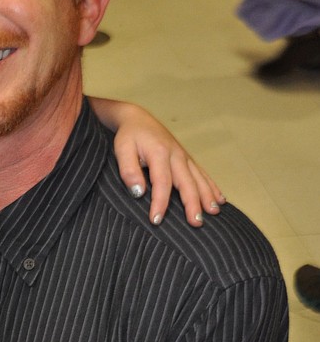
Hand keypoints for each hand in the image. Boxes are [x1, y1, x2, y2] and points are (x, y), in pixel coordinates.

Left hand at [105, 100, 225, 226]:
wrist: (138, 119)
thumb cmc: (129, 136)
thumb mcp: (122, 150)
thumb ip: (129, 171)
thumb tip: (138, 193)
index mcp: (159, 153)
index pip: (162, 182)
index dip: (160, 202)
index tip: (156, 220)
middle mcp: (176, 155)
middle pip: (187, 183)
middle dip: (193, 204)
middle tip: (196, 223)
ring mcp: (184, 156)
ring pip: (199, 179)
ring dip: (207, 196)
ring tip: (213, 213)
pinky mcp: (187, 158)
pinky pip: (202, 174)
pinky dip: (212, 187)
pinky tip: (220, 199)